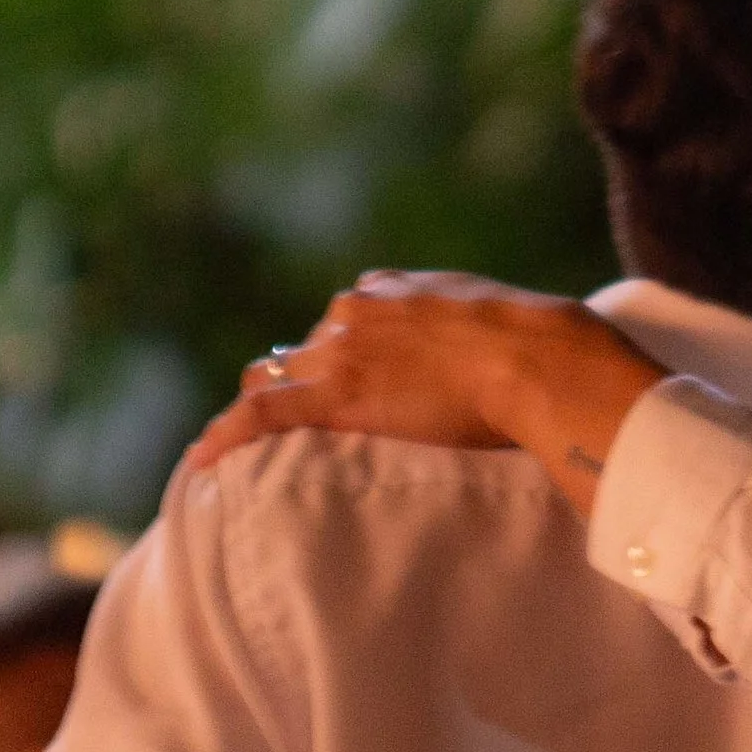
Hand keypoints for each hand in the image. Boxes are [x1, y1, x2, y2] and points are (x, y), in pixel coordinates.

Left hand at [187, 272, 664, 514]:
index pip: (347, 317)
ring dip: (260, 408)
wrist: (543, 360)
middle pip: (304, 347)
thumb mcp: (511, 326)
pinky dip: (227, 434)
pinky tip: (202, 461)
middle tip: (295, 423)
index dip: (338, 353)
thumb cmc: (549, 351)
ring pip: (275, 376)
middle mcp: (358, 310)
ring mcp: (343, 351)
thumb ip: (491, 338)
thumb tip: (520, 362)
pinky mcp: (335, 395)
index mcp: (399, 290)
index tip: (337, 379)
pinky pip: (260, 413)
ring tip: (236, 446)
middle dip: (297, 379)